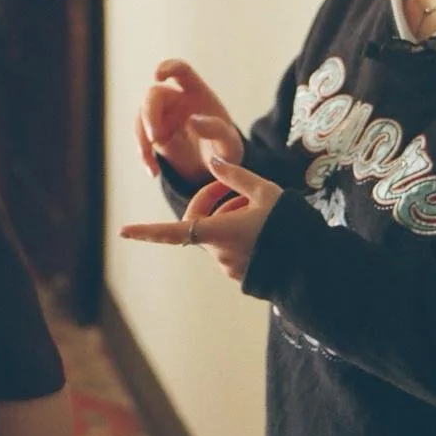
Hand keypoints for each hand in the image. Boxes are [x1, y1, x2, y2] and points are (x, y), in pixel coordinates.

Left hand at [120, 153, 281, 282]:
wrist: (312, 263)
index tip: (123, 232)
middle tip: (240, 190)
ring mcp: (228, 266)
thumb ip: (236, 176)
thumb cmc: (289, 224)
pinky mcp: (240, 274)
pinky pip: (230, 248)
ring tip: (260, 209)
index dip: (146, 232)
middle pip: (201, 222)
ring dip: (231, 216)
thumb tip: (213, 161)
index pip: (172, 232)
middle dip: (213, 202)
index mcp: (218, 232)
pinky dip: (239, 233)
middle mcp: (218, 252)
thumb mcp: (266, 191)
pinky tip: (264, 227)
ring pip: (217, 233)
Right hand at [134, 59, 240, 183]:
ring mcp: (164, 116)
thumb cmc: (226, 149)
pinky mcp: (156, 134)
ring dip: (142, 137)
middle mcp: (178, 100)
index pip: (181, 70)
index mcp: (198, 93)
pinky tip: (153, 171)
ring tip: (152, 163)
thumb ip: (215, 130)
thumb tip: (191, 120)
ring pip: (142, 116)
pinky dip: (144, 154)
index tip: (157, 76)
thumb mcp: (229, 143)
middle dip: (150, 114)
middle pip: (154, 95)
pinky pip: (142, 138)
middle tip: (155, 139)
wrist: (217, 169)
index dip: (168, 67)